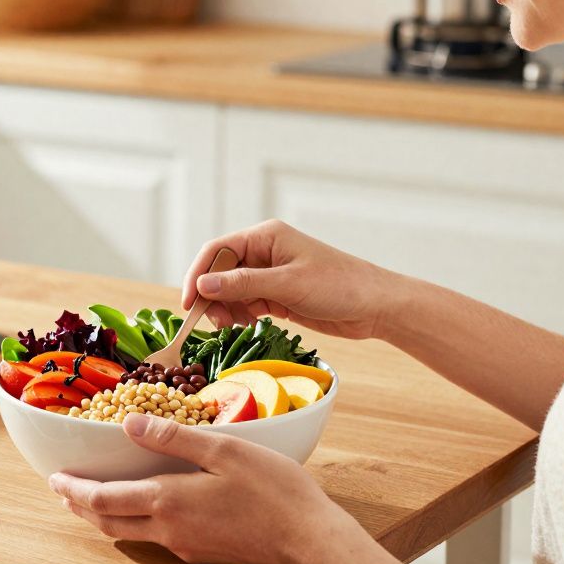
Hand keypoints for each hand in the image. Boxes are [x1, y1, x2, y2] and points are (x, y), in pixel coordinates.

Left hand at [50, 414, 369, 563]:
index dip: (73, 490)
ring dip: (105, 517)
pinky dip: (136, 522)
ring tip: (92, 500)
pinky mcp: (205, 554)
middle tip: (62, 492)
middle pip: (108, 523)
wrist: (313, 544)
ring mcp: (187, 546)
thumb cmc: (277, 493)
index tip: (54, 479)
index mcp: (168, 501)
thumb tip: (130, 423)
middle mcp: (170, 530)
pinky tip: (145, 509)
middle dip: (80, 506)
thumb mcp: (225, 450)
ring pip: (130, 534)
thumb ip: (175, 437)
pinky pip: (157, 538)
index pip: (102, 500)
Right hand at [182, 219, 406, 339]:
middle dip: (212, 297)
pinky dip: (240, 314)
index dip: (197, 276)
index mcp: (265, 236)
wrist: (375, 307)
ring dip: (226, 308)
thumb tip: (202, 286)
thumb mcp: (287, 285)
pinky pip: (246, 302)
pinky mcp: (277, 294)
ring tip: (232, 327)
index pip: (217, 251)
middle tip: (215, 323)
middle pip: (220, 271)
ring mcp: (270, 273)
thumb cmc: (338, 287)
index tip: (188, 305)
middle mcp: (264, 251)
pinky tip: (246, 325)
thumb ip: (243, 285)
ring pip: (231, 290)